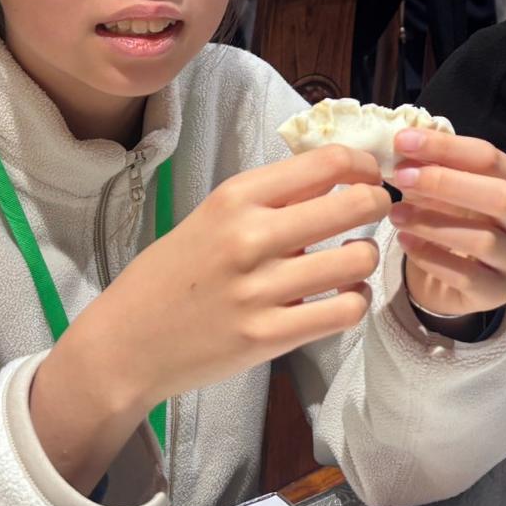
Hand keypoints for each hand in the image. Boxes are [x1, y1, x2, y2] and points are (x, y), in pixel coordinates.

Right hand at [65, 146, 391, 413]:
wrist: (127, 343)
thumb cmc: (174, 274)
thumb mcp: (214, 217)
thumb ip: (272, 198)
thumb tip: (339, 175)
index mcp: (236, 197)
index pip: (327, 162)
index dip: (364, 165)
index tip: (368, 174)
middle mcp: (250, 236)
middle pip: (354, 204)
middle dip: (378, 204)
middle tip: (374, 212)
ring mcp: (261, 290)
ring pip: (357, 260)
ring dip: (365, 257)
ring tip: (351, 260)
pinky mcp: (268, 337)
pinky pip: (345, 310)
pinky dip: (355, 301)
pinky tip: (342, 297)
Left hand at [388, 128, 505, 319]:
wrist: (452, 278)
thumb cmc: (449, 220)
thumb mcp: (440, 189)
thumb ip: (428, 166)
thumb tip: (402, 144)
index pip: (489, 157)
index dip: (445, 147)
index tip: (402, 141)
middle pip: (499, 196)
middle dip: (447, 183)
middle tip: (401, 176)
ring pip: (484, 240)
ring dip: (433, 223)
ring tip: (395, 214)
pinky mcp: (498, 291)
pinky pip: (467, 276)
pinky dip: (432, 258)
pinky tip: (405, 242)